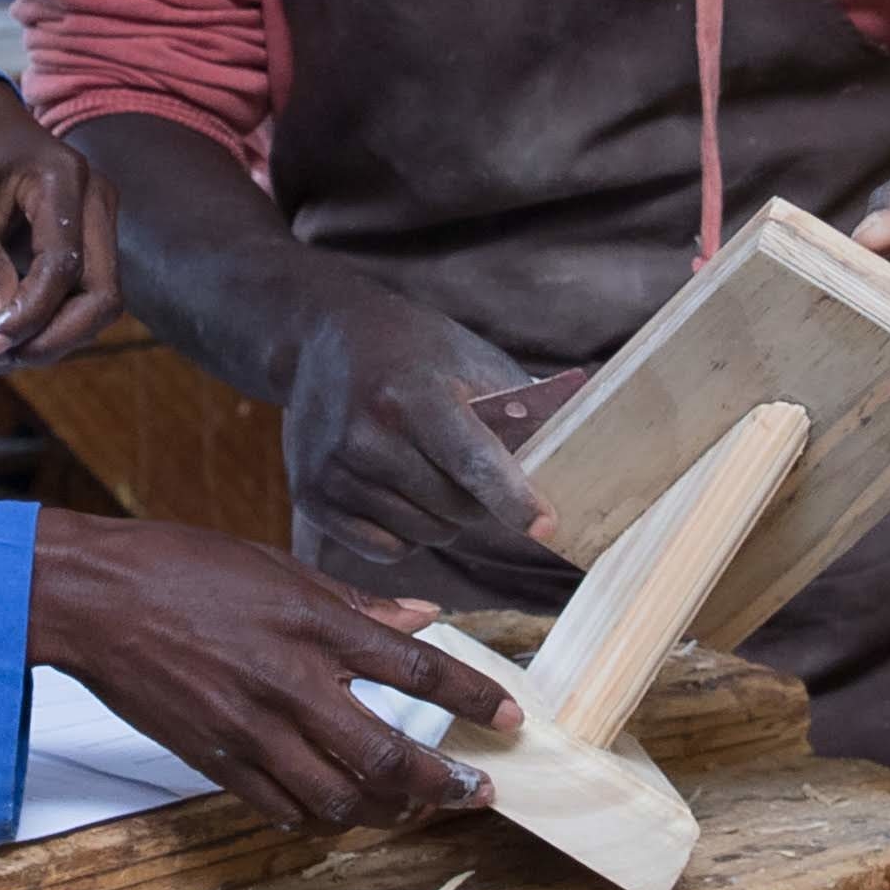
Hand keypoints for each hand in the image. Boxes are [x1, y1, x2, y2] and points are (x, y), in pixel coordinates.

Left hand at [0, 73, 120, 363]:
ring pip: (95, 305)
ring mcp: (97, 224)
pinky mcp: (86, 244)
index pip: (64, 265)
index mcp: (63, 178)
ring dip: (46, 340)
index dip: (30, 314)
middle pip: (101, 295)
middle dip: (50, 339)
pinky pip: (78, 298)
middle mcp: (95, 201)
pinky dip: (44, 326)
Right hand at [28, 510, 518, 834]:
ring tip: (418, 807)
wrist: (95, 598)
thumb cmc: (182, 566)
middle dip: (444, 783)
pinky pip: (284, 810)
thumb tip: (420, 617)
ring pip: (339, 799)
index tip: (511, 717)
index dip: (472, 696)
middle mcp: (289, 683)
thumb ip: (355, 603)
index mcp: (311, 623)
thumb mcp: (280, 565)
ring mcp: (251, 730)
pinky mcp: (216, 761)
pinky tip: (345, 808)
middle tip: (477, 790)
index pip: (414, 668)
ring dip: (390, 811)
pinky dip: (325, 818)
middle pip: (387, 756)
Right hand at [285, 294, 550, 562]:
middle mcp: (367, 433)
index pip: (472, 459)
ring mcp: (334, 468)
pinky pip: (384, 550)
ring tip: (427, 469)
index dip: (512, 496)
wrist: (320, 339)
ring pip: (423, 534)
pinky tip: (397, 491)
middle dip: (477, 499)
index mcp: (414, 394)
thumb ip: (519, 407)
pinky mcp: (311, 495)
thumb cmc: (413, 350)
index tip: (546, 526)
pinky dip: (404, 534)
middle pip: (455, 507)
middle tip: (465, 464)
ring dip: (441, 517)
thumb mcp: (468, 359)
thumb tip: (579, 451)